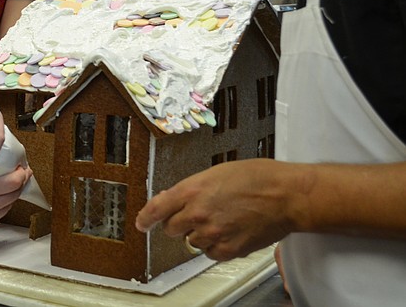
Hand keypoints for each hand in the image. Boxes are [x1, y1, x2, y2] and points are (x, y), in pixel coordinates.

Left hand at [135, 159, 295, 260]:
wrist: (285, 195)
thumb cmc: (257, 178)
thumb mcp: (216, 173)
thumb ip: (192, 189)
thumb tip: (175, 200)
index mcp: (192, 190)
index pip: (156, 208)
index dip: (145, 218)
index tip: (141, 223)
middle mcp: (197, 213)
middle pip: (171, 228)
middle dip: (179, 223)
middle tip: (197, 215)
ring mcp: (211, 233)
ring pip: (191, 242)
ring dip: (200, 234)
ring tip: (223, 220)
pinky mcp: (227, 250)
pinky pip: (209, 253)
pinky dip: (215, 246)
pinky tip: (230, 232)